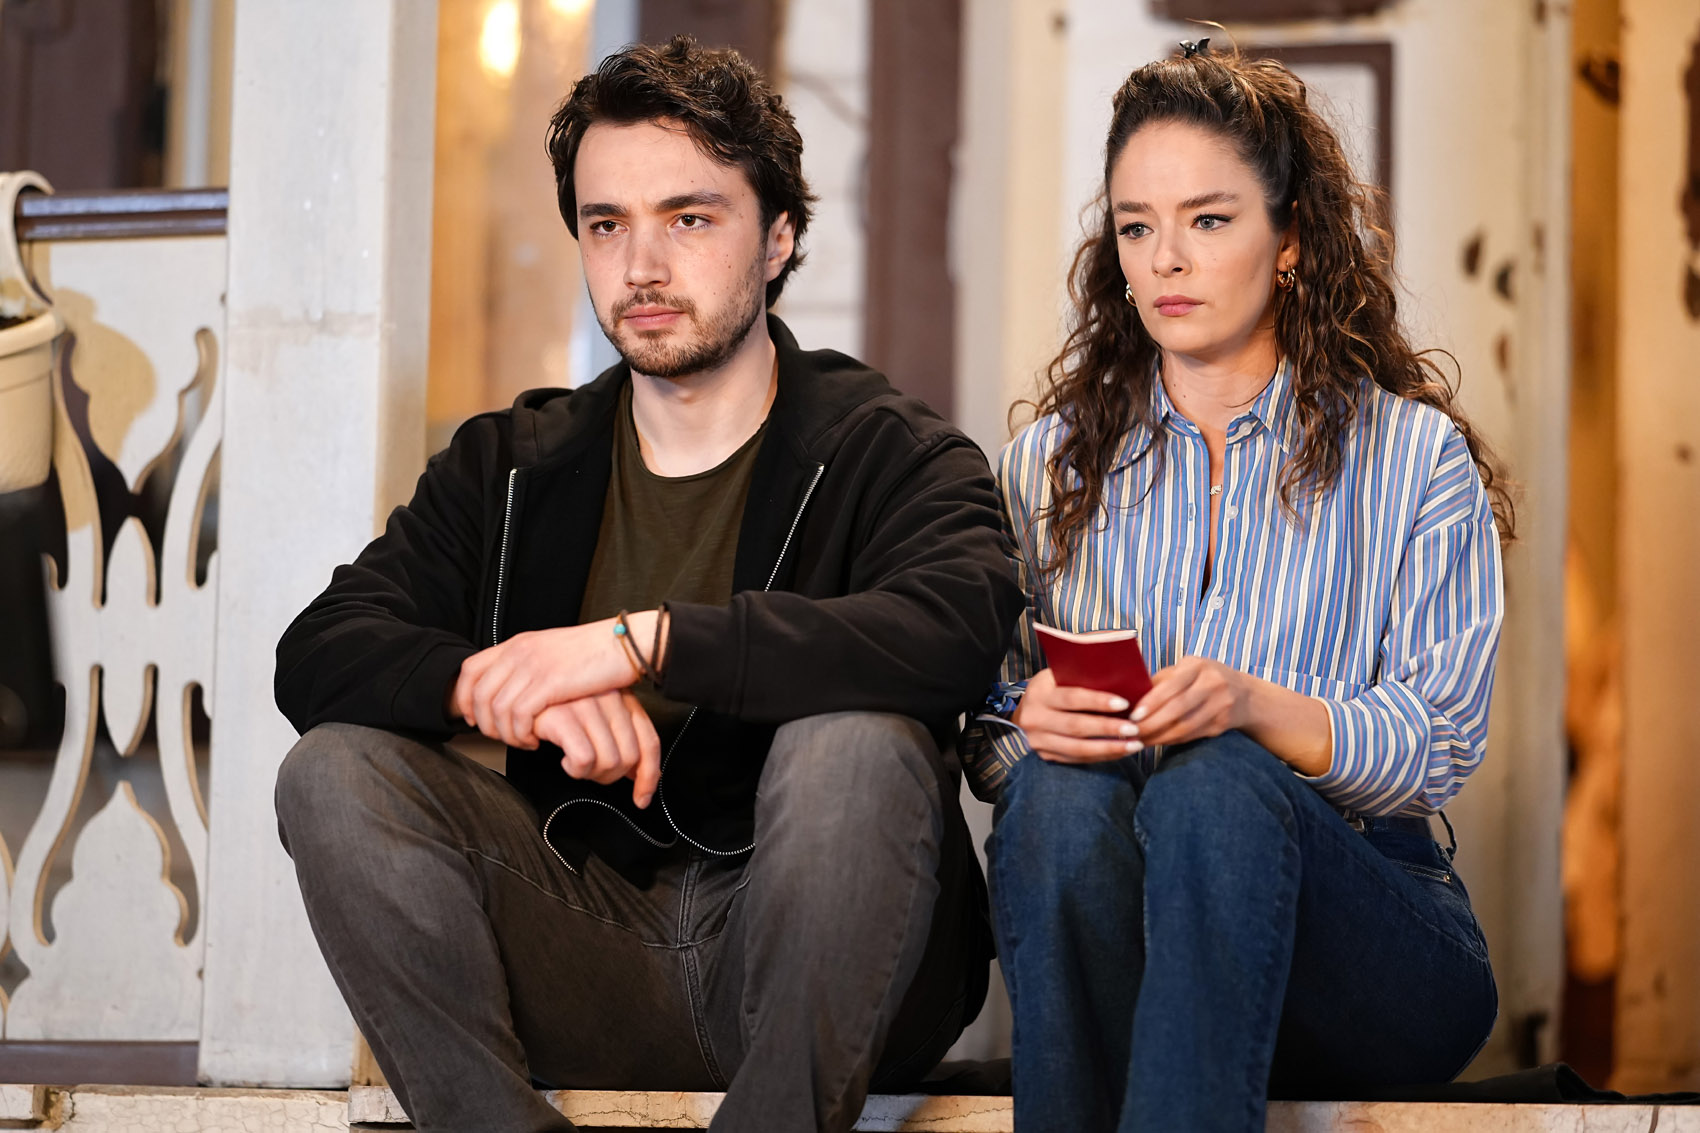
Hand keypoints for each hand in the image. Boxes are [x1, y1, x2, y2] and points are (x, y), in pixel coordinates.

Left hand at [452, 616, 651, 747]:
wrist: (624, 644)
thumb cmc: (596, 653)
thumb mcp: (553, 651)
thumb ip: (530, 664)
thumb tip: (514, 687)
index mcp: (518, 643)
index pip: (470, 669)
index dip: (465, 698)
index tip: (474, 719)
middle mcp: (520, 652)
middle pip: (479, 694)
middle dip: (486, 725)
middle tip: (503, 739)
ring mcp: (533, 666)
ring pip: (497, 710)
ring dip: (507, 734)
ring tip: (525, 741)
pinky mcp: (549, 683)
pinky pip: (519, 716)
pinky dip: (522, 734)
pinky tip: (537, 740)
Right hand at [534, 692, 661, 807]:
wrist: (513, 691)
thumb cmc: (552, 707)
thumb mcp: (592, 717)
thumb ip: (617, 740)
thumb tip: (638, 776)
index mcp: (622, 697)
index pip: (649, 742)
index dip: (649, 777)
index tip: (641, 798)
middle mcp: (609, 697)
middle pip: (629, 758)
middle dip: (609, 777)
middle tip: (588, 773)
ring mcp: (587, 704)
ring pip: (610, 761)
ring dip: (590, 775)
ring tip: (574, 766)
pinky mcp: (563, 715)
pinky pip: (584, 759)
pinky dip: (574, 770)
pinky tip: (563, 760)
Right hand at [1012, 668, 1142, 762]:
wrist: (1028, 710)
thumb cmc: (1055, 686)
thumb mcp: (1060, 672)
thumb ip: (1083, 666)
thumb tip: (1117, 649)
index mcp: (1039, 692)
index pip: (1071, 698)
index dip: (1098, 701)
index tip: (1124, 703)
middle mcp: (1034, 718)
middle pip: (1076, 726)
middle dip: (1108, 728)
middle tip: (1134, 728)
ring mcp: (1038, 740)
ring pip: (1077, 748)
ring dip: (1109, 748)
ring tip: (1134, 745)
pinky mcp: (1045, 756)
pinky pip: (1077, 759)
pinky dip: (1101, 756)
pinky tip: (1120, 751)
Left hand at [1130, 656, 1247, 746]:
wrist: (1244, 694)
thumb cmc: (1202, 678)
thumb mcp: (1185, 670)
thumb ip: (1160, 681)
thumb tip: (1128, 696)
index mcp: (1198, 665)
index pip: (1171, 686)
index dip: (1151, 703)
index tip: (1132, 716)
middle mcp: (1213, 683)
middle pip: (1178, 709)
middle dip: (1151, 724)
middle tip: (1131, 732)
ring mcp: (1221, 705)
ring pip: (1185, 727)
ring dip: (1159, 737)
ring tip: (1140, 740)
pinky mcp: (1222, 724)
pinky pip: (1192, 736)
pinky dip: (1171, 740)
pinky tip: (1157, 741)